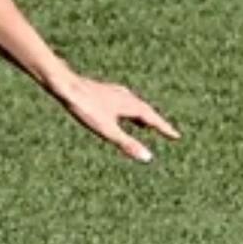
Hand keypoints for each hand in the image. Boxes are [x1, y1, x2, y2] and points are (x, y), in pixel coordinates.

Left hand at [53, 73, 179, 161]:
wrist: (65, 85)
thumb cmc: (86, 107)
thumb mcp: (107, 130)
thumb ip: (127, 144)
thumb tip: (148, 158)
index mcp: (130, 105)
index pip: (153, 119)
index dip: (164, 129)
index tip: (176, 136)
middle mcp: (126, 96)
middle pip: (145, 110)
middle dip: (155, 122)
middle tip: (165, 131)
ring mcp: (114, 92)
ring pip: (134, 105)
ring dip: (142, 115)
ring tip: (145, 124)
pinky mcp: (103, 91)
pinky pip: (122, 102)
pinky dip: (128, 110)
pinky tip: (118, 111)